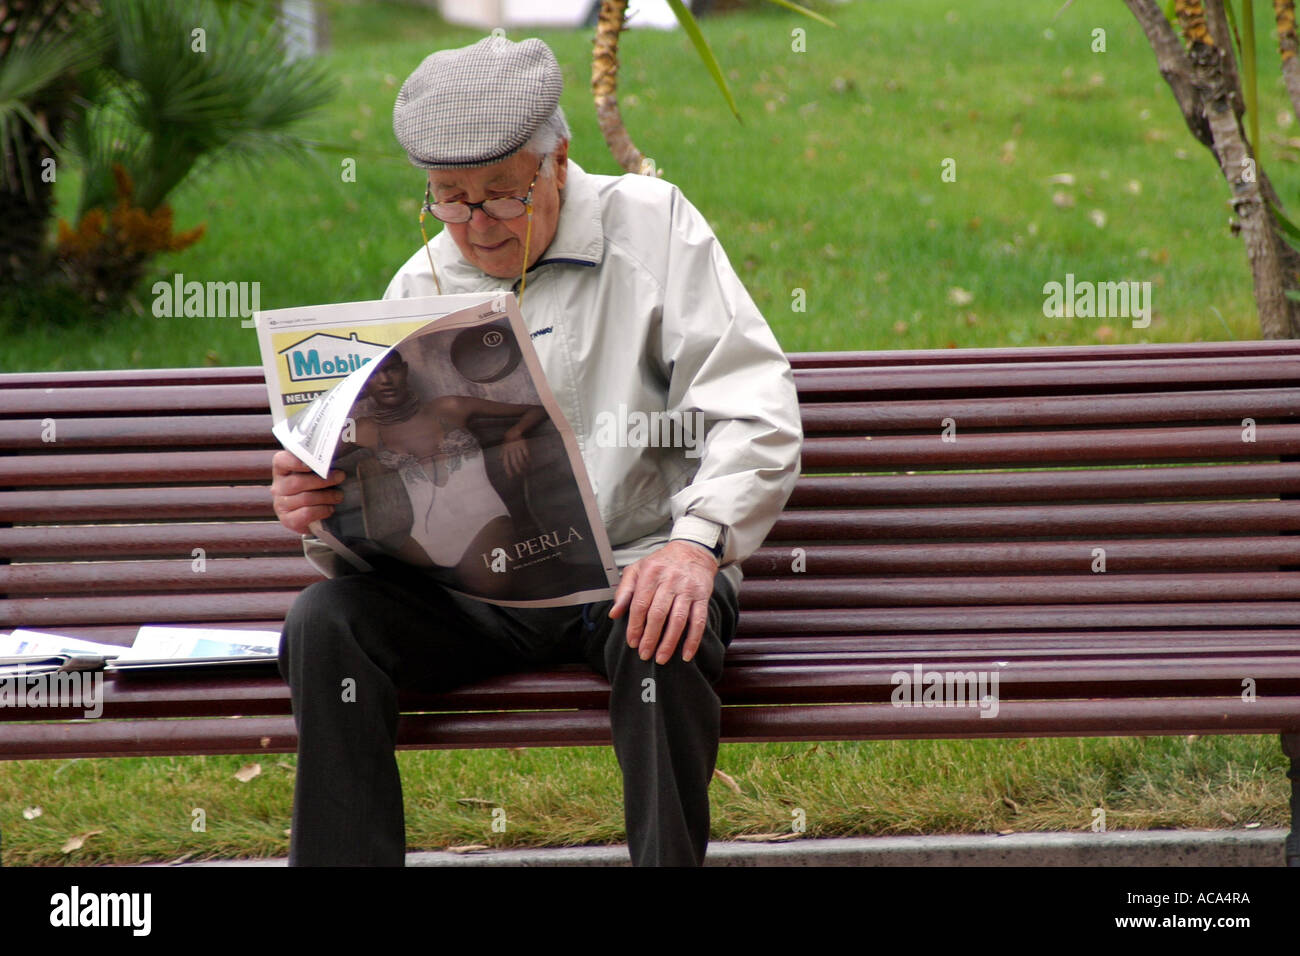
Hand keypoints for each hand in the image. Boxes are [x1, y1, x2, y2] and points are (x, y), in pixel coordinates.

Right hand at [270, 449, 343, 534]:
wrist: (314, 517)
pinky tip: (330, 508)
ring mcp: (281, 505)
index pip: (281, 461)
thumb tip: (337, 452)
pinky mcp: (288, 520)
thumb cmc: (317, 489)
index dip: (295, 461)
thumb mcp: (316, 473)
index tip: (312, 463)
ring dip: (327, 496)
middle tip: (340, 476)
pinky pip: (307, 514)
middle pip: (298, 482)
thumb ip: (320, 463)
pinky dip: (322, 510)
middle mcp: (278, 487)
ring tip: (339, 495)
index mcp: (282, 470)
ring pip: (306, 498)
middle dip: (323, 479)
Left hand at [501, 435, 529, 477]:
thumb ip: (501, 453)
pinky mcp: (523, 445)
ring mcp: (517, 448)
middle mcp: (511, 451)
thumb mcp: (503, 446)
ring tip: (526, 469)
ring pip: (521, 459)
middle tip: (520, 474)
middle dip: (517, 470)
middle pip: (514, 463)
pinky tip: (529, 462)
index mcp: (505, 452)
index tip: (511, 477)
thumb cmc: (508, 441)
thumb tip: (499, 459)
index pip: (506, 464)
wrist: (513, 432)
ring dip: (524, 465)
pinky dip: (528, 459)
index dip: (508, 471)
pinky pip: (526, 453)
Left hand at [609, 540, 717, 663]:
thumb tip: (614, 614)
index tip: (632, 642)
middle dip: (650, 637)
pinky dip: (693, 640)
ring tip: (661, 658)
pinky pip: (699, 621)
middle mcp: (670, 580)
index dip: (635, 626)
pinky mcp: (702, 596)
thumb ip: (624, 591)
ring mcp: (687, 589)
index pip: (640, 604)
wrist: (692, 551)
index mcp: (651, 573)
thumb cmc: (661, 563)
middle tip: (644, 654)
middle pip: (658, 614)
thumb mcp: (637, 569)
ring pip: (678, 620)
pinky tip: (686, 654)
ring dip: (669, 642)